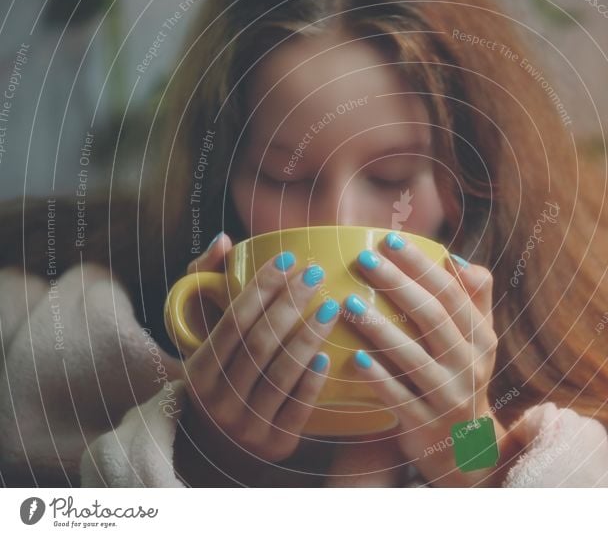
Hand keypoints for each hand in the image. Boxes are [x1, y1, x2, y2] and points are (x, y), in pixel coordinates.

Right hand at [177, 233, 338, 481]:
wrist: (220, 442)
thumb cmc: (219, 370)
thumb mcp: (201, 332)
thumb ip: (206, 280)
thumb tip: (224, 240)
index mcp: (199, 370)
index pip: (233, 321)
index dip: (262, 287)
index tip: (290, 259)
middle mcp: (219, 400)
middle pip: (259, 344)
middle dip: (289, 304)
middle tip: (316, 275)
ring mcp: (247, 425)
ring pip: (281, 374)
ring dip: (308, 337)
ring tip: (333, 306)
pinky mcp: (275, 443)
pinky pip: (297, 409)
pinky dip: (311, 382)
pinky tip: (328, 356)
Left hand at [345, 233, 516, 486]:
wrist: (465, 446)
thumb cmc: (461, 375)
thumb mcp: (479, 338)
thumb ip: (473, 297)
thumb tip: (454, 257)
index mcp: (482, 337)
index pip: (452, 293)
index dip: (422, 265)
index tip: (389, 240)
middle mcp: (471, 365)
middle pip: (433, 318)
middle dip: (398, 285)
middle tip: (363, 260)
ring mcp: (450, 397)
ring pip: (414, 358)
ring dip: (381, 329)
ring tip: (349, 303)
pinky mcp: (427, 425)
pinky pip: (400, 400)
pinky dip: (379, 380)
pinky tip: (356, 359)